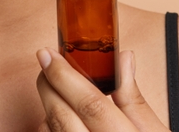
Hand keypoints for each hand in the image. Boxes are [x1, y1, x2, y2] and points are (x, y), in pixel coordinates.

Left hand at [36, 48, 170, 131]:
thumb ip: (135, 100)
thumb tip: (123, 58)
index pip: (91, 104)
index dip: (66, 76)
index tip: (48, 55)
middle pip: (63, 120)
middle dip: (48, 88)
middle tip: (44, 66)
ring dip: (48, 113)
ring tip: (54, 95)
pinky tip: (57, 124)